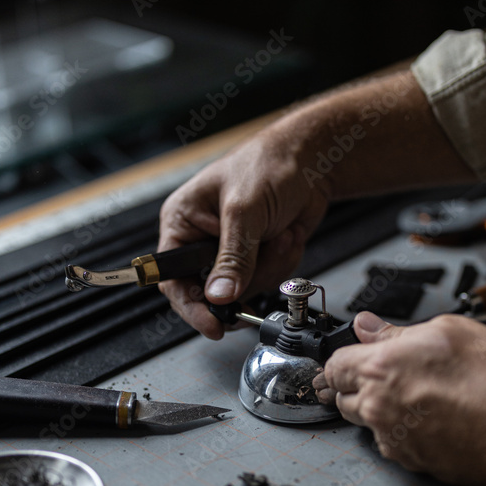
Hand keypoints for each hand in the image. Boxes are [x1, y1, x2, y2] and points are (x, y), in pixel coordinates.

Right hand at [158, 124, 329, 337]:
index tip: (212, 325)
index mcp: (183, 222)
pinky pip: (267, 281)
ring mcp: (231, 250)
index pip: (172, 277)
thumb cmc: (270, 164)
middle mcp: (202, 239)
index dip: (190, 306)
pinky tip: (287, 236)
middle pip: (211, 290)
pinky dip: (283, 263)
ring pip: (244, 289)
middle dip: (245, 279)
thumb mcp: (245, 211)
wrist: (313, 160)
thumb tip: (218, 295)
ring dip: (270, 267)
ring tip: (279, 235)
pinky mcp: (257, 256)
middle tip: (262, 266)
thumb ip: (232, 256)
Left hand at [317, 311, 485, 485]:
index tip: (356, 356)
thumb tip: (368, 327)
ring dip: (377, 409)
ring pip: (366, 422)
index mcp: (381, 369)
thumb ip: (397, 331)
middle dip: (356, 384)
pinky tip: (430, 418)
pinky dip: (401, 431)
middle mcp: (379, 408)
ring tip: (415, 395)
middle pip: (343, 397)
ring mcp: (394, 439)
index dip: (345, 358)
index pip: (334, 366)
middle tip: (386, 374)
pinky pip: (391, 443)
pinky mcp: (412, 462)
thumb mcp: (449, 331)